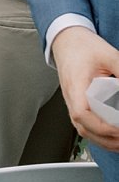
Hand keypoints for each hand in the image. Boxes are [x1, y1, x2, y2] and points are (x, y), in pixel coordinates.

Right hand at [51, 28, 118, 151]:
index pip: (81, 113)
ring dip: (103, 141)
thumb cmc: (83, 47)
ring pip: (83, 129)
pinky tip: (113, 137)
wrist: (68, 41)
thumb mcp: (109, 55)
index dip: (101, 126)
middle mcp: (71, 97)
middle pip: (83, 127)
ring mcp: (73, 102)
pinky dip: (100, 135)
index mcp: (76, 85)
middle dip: (106, 140)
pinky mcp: (77, 103)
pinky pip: (85, 125)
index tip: (118, 130)